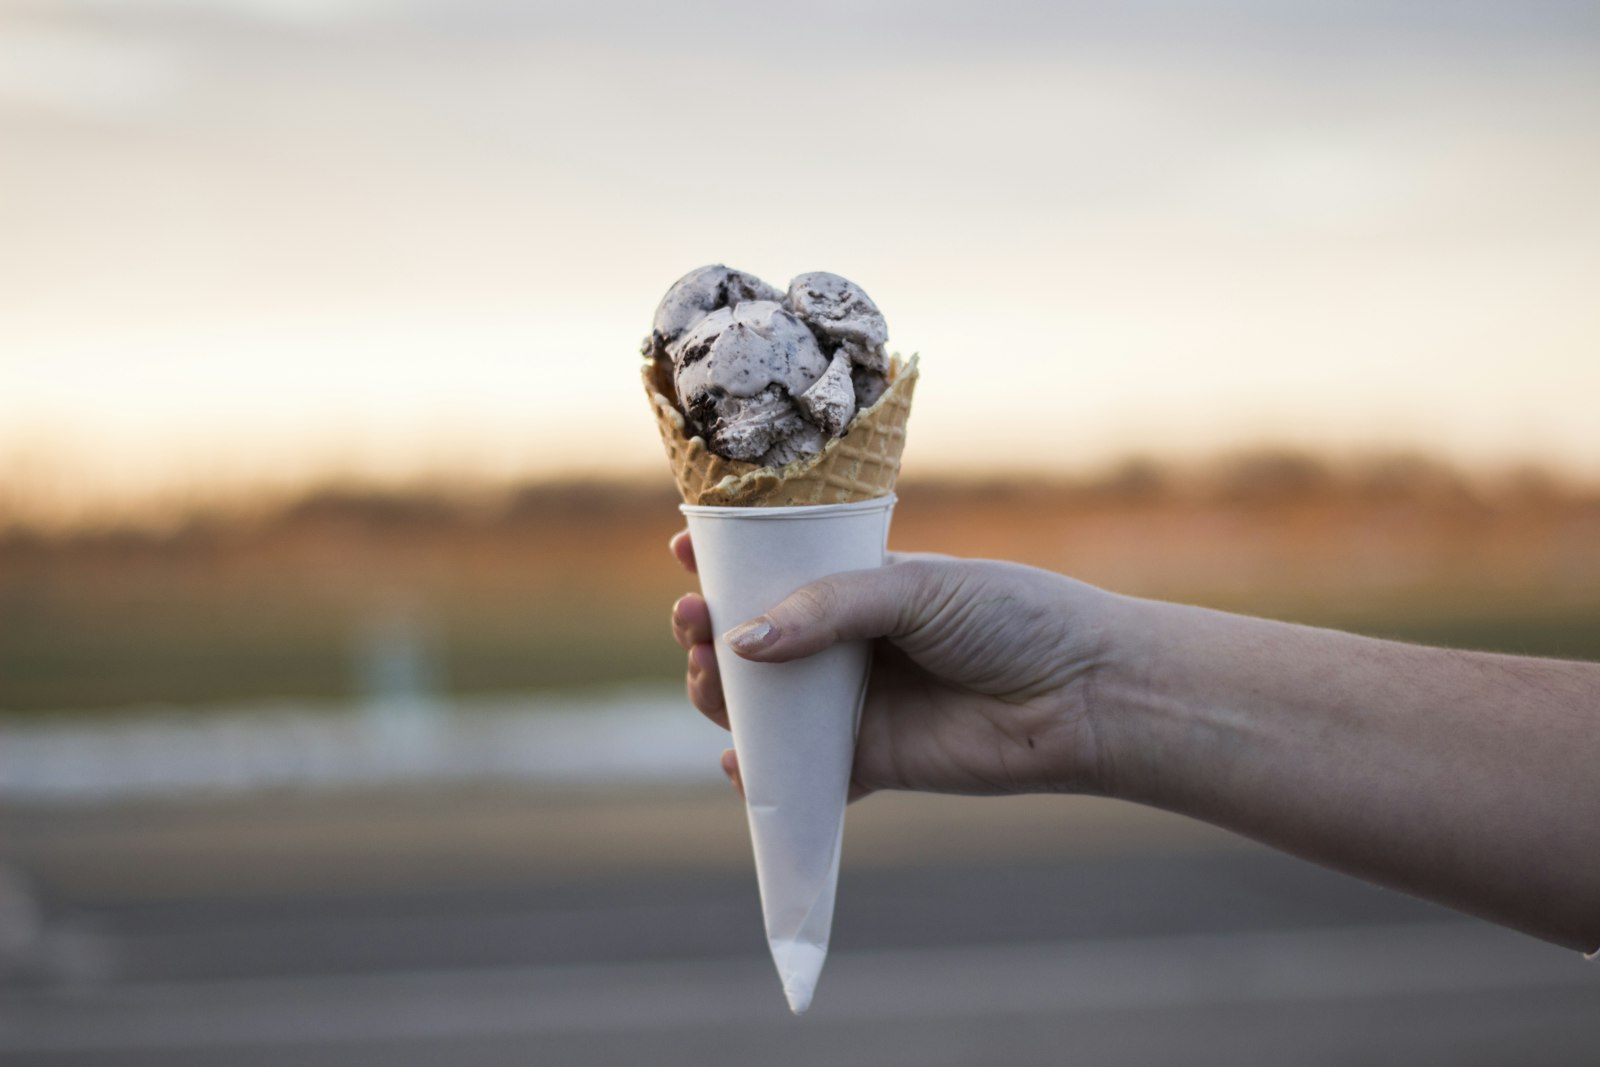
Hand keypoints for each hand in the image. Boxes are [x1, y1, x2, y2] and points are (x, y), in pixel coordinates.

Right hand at [669, 532, 1116, 800]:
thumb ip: (829, 610)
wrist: (1083, 694)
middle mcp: (850, 645)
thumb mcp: (915, 588)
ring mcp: (858, 705)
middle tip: (692, 619)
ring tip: (710, 675)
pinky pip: (803, 775)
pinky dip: (765, 775)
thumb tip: (742, 640)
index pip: (778, 571)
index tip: (686, 547)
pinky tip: (741, 763)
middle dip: (711, 630)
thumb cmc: (1012, 618)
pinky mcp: (871, 763)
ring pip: (767, 707)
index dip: (727, 562)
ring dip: (725, 695)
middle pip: (756, 643)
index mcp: (861, 586)